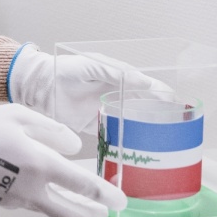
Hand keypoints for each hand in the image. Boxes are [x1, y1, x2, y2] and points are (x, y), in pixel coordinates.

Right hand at [0, 104, 126, 216]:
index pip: (82, 185)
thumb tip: (73, 148)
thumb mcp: (18, 115)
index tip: (120, 200)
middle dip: (91, 216)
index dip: (105, 194)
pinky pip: (29, 202)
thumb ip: (51, 131)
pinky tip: (40, 186)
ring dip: (68, 208)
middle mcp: (31, 188)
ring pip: (50, 209)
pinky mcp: (0, 201)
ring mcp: (15, 199)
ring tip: (79, 202)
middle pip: (70, 213)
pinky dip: (42, 198)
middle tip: (104, 214)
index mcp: (40, 164)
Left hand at [8, 45, 171, 134]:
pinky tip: (136, 150)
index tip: (176, 104)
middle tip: (176, 127)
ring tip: (162, 141)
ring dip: (145, 130)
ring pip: (131, 122)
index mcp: (118, 79)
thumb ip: (116, 73)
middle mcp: (115, 96)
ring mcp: (106, 111)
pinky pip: (113, 135)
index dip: (162, 95)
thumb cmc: (64, 69)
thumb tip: (143, 82)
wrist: (40, 85)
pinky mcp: (93, 126)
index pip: (146, 87)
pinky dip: (124, 142)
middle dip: (159, 116)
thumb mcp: (92, 66)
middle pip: (144, 107)